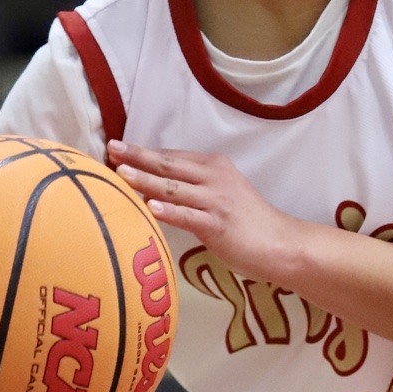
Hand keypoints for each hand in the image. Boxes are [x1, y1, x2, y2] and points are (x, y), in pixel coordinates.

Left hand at [110, 142, 298, 280]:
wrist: (281, 243)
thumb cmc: (248, 222)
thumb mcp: (221, 194)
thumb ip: (191, 188)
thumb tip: (150, 190)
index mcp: (214, 166)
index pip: (172, 157)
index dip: (143, 152)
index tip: (116, 147)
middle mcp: (214, 178)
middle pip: (169, 165)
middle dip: (138, 156)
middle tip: (111, 148)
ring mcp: (216, 201)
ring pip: (174, 188)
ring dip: (145, 179)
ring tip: (121, 173)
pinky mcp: (218, 225)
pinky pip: (188, 216)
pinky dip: (168, 210)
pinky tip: (149, 207)